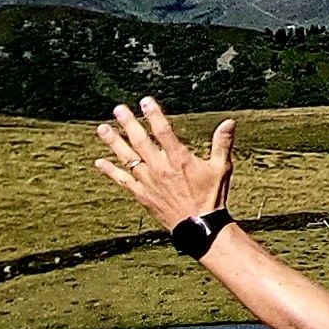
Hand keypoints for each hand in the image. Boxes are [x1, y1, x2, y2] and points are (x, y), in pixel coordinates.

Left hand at [94, 97, 233, 228]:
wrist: (200, 227)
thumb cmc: (212, 196)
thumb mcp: (222, 168)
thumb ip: (222, 144)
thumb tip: (229, 122)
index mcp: (179, 159)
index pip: (163, 131)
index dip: (154, 115)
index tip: (146, 101)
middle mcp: (160, 168)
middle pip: (140, 141)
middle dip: (128, 124)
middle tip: (119, 109)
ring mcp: (148, 181)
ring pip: (127, 157)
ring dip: (114, 142)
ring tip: (102, 128)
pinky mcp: (142, 194)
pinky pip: (123, 180)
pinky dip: (110, 171)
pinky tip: (99, 162)